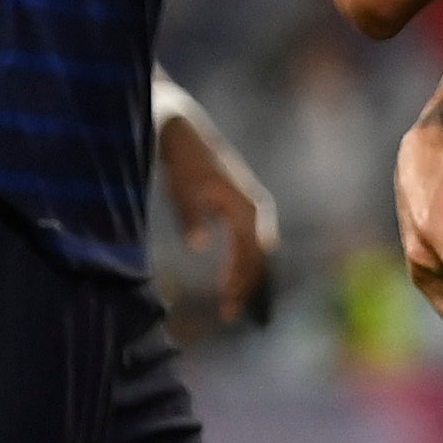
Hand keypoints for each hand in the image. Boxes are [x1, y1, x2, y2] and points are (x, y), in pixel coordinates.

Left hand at [155, 101, 277, 320]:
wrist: (182, 126)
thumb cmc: (183, 157)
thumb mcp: (183, 186)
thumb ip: (191, 215)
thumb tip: (198, 246)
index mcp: (248, 208)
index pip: (252, 258)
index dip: (242, 285)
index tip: (228, 310)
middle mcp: (256, 209)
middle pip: (260, 259)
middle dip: (248, 288)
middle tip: (229, 316)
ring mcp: (250, 207)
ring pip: (256, 252)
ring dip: (247, 278)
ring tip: (231, 303)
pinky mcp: (240, 205)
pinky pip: (248, 242)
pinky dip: (242, 263)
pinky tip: (230, 278)